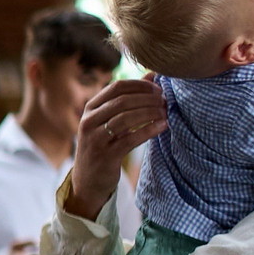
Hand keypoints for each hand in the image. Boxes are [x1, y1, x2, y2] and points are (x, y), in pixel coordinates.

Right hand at [67, 80, 166, 219]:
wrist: (88, 180)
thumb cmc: (104, 145)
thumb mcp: (111, 120)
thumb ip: (130, 98)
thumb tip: (152, 75)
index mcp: (90, 108)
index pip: (117, 87)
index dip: (140, 85)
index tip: (158, 89)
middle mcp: (89, 121)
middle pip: (122, 101)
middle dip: (147, 99)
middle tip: (165, 101)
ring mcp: (95, 138)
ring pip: (126, 118)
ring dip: (149, 113)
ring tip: (165, 113)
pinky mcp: (105, 155)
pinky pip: (131, 139)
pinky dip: (149, 130)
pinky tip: (163, 126)